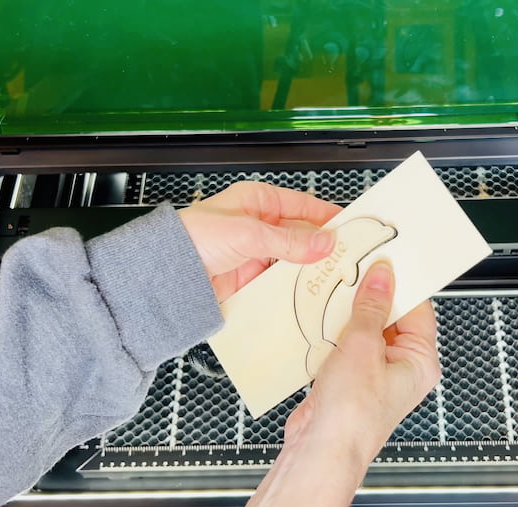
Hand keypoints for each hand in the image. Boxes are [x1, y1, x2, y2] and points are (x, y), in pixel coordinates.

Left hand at [178, 182, 340, 301]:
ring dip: (310, 270)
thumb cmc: (195, 238)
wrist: (165, 273)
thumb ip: (290, 240)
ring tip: (335, 280)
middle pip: (301, 235)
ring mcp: (256, 253)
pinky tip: (309, 294)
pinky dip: (294, 287)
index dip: (327, 216)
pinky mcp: (250, 278)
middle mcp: (259, 225)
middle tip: (349, 260)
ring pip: (293, 260)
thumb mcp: (248, 233)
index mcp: (258, 201)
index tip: (352, 228)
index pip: (303, 205)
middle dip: (323, 248)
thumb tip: (326, 242)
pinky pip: (279, 281)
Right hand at [226, 262, 439, 506]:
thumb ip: (372, 307)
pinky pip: (347, 346)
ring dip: (349, 315)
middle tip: (353, 272)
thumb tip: (382, 276)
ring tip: (334, 294)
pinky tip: (321, 319)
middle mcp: (402, 368)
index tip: (381, 261)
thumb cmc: (353, 415)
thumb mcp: (363, 347)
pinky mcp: (351, 379)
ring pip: (365, 331)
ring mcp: (375, 374)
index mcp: (420, 361)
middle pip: (390, 317)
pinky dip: (335, 332)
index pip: (417, 309)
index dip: (399, 283)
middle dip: (369, 297)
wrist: (321, 450)